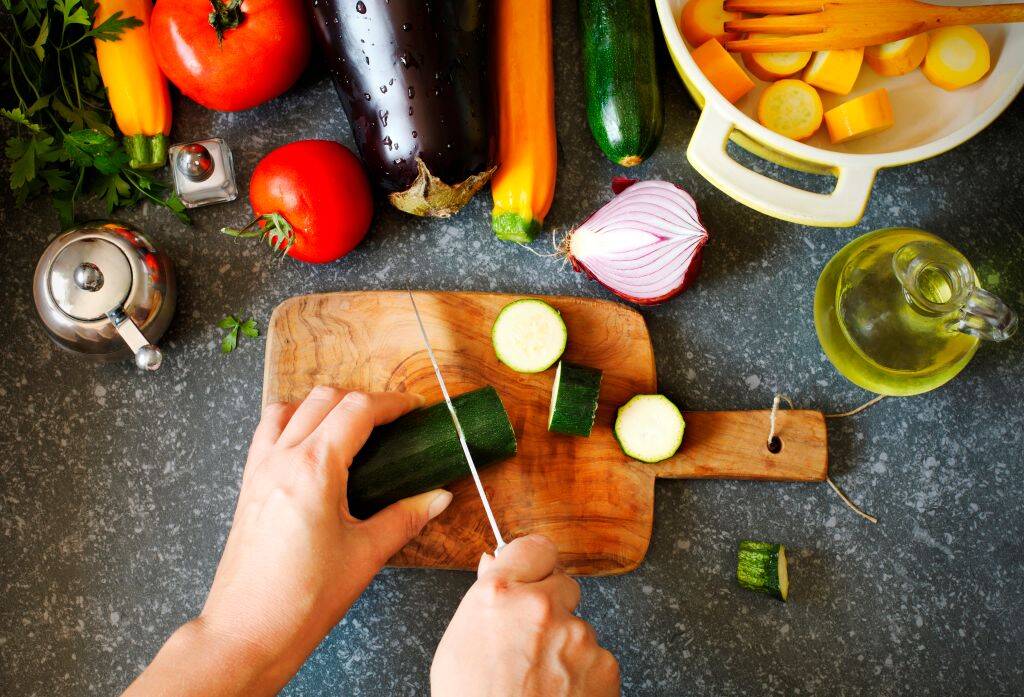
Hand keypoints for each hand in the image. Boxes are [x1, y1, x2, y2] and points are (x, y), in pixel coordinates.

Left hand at [125, 387, 451, 695]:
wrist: (248, 632)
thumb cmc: (302, 599)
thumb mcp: (366, 555)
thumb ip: (405, 517)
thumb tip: (437, 496)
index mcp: (314, 469)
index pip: (357, 409)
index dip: (391, 403)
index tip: (412, 409)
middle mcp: (282, 459)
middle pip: (324, 398)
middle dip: (361, 400)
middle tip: (390, 421)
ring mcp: (259, 470)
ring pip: (289, 408)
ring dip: (322, 406)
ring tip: (350, 427)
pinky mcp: (248, 486)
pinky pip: (267, 433)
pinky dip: (292, 424)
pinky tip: (311, 448)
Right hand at [431, 535, 619, 696]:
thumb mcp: (457, 646)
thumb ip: (484, 599)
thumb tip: (494, 563)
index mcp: (498, 594)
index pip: (533, 548)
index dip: (533, 565)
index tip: (533, 577)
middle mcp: (540, 606)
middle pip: (563, 584)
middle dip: (552, 606)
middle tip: (531, 643)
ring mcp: (577, 634)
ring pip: (579, 625)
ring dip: (566, 645)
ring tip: (539, 681)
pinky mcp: (604, 662)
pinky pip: (597, 656)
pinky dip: (584, 673)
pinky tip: (558, 693)